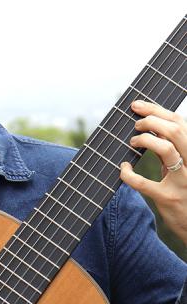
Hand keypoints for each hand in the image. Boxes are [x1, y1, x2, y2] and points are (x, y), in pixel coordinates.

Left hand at [120, 100, 186, 243]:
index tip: (137, 105)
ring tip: (133, 142)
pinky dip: (128, 174)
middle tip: (135, 124)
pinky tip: (123, 170)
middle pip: (176, 130)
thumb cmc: (184, 192)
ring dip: (145, 140)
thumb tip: (151, 127)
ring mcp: (182, 181)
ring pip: (167, 150)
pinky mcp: (168, 198)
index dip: (157, 110)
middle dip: (151, 121)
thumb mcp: (182, 167)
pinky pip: (144, 183)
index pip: (180, 123)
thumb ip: (170, 149)